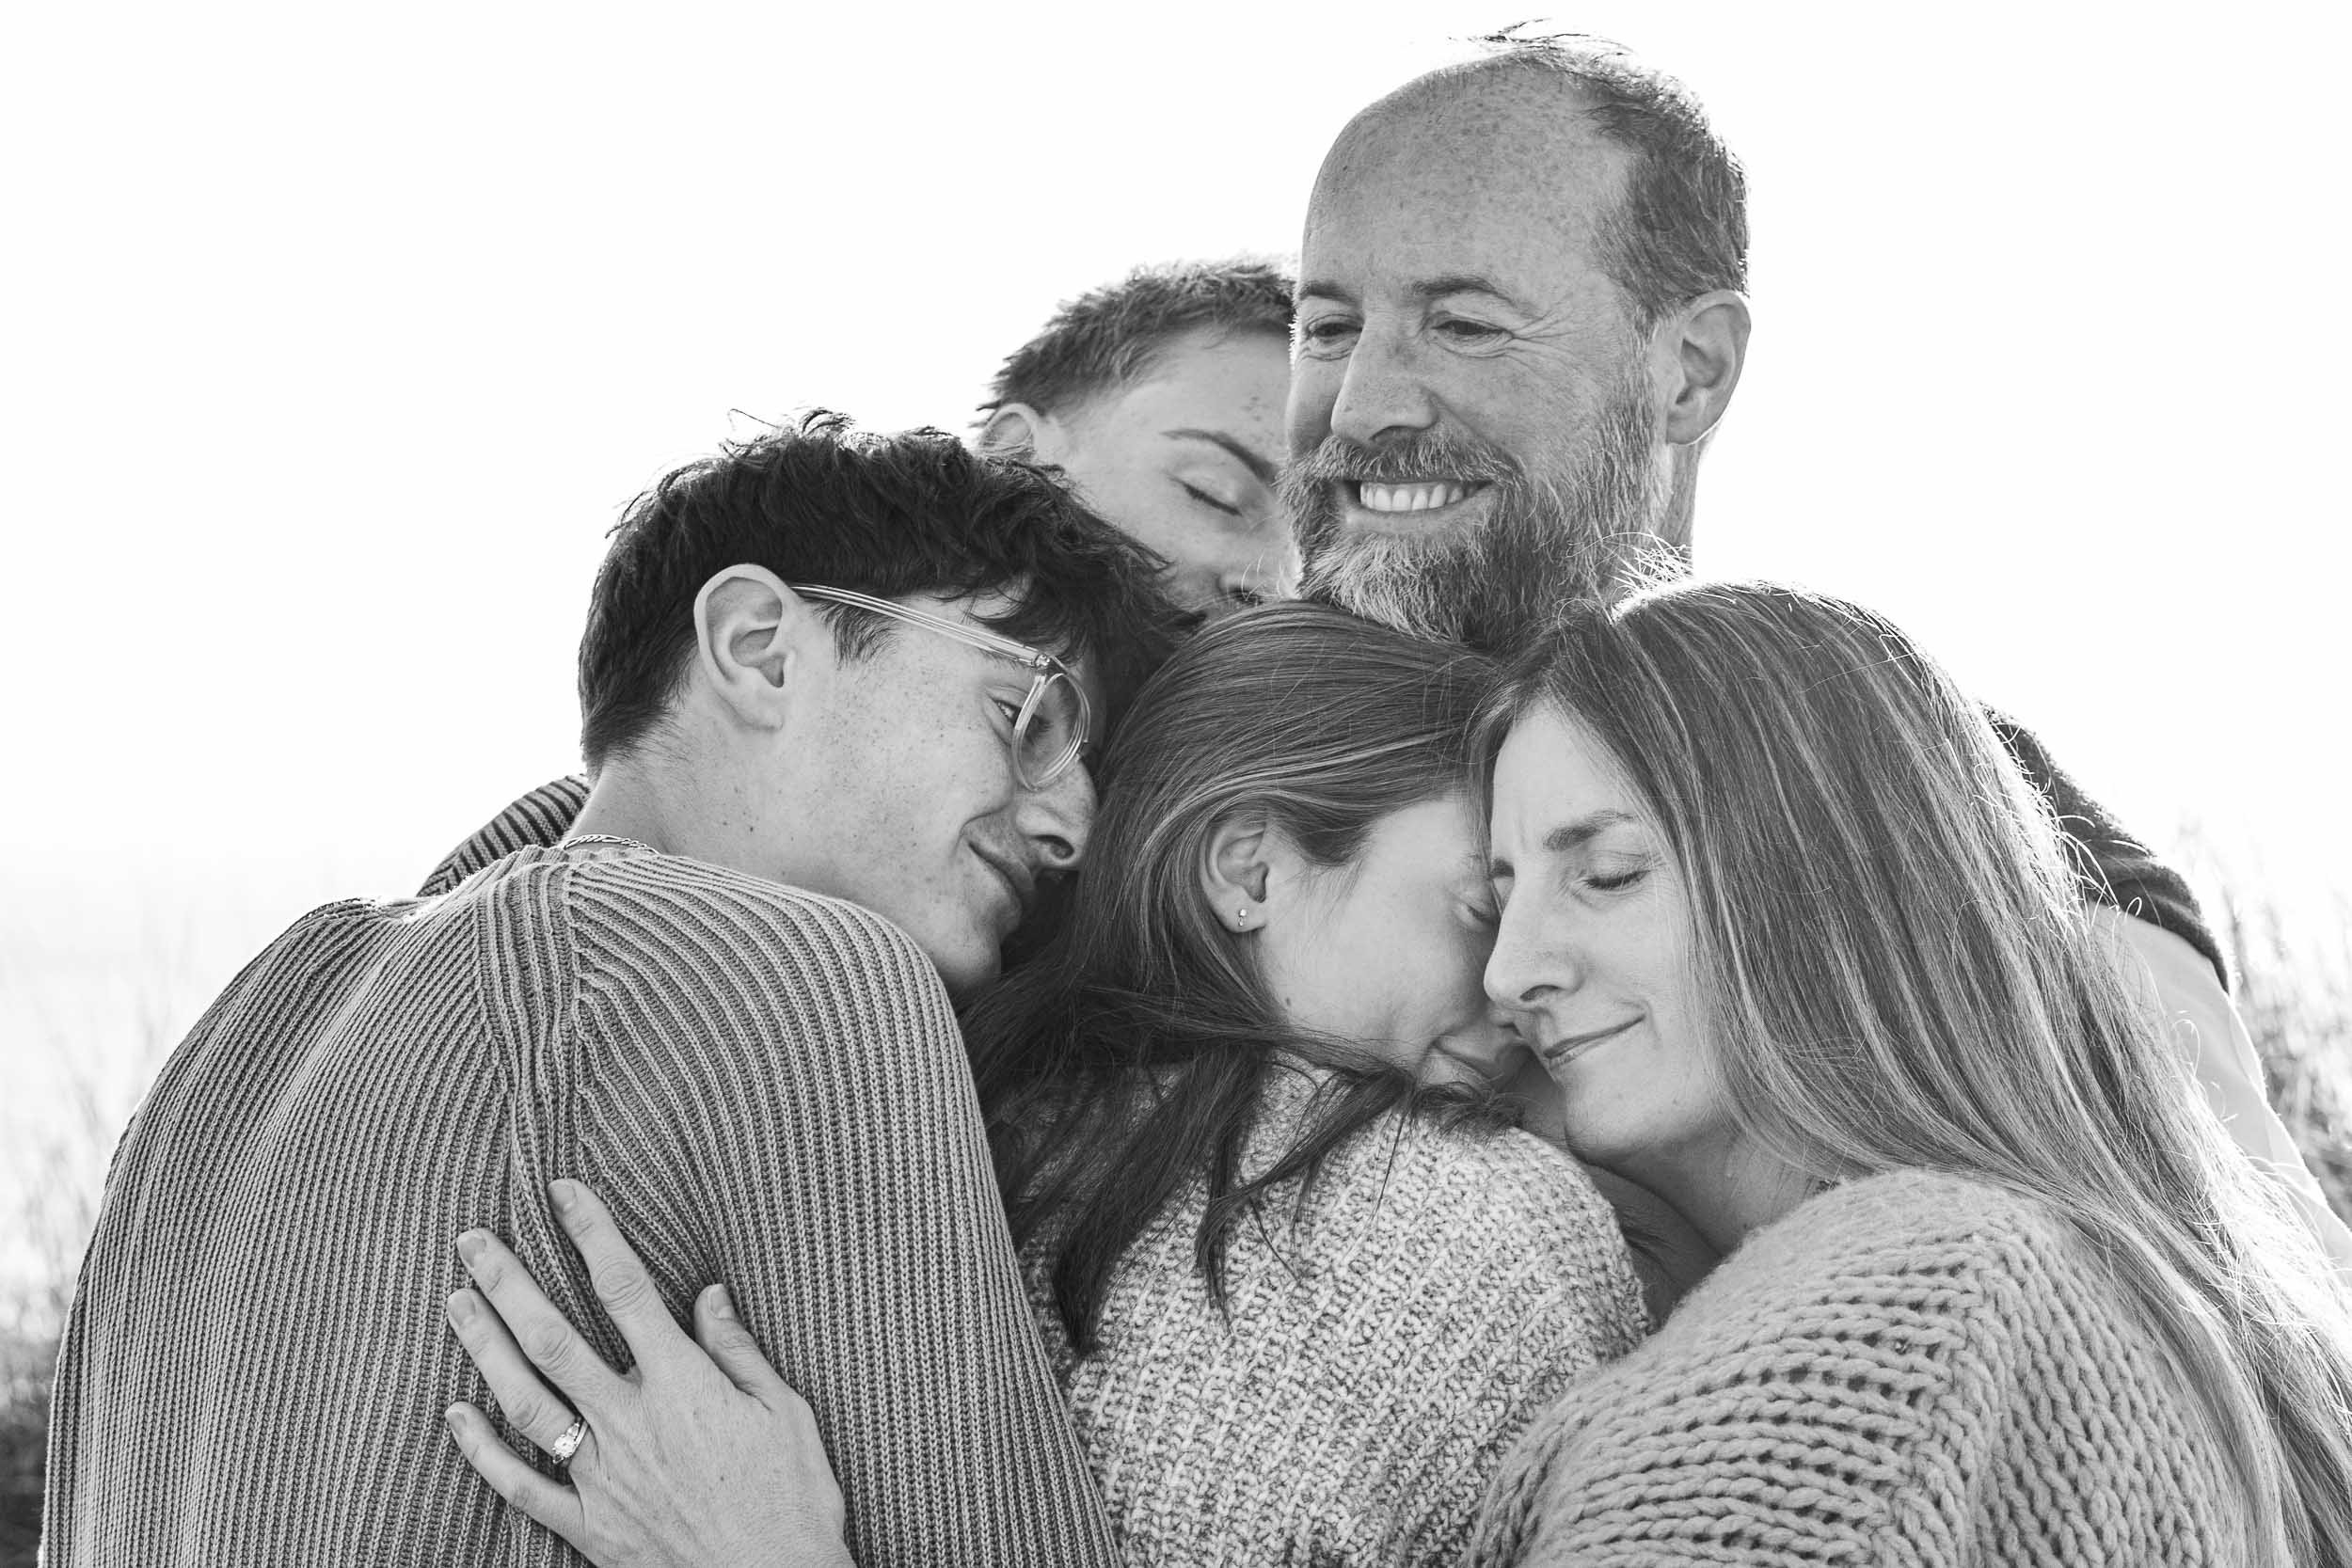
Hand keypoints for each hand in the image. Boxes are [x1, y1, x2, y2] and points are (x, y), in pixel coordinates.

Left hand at [442, 1179, 853, 1567]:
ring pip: (525, 1403)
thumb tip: (707, 1294)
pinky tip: (455, 1415)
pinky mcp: (589, 1528)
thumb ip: (738, 1350)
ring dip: (484, 1349)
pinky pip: (521, 1487)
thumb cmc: (794, 1499)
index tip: (563, 1192)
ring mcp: (602, 1477)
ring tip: (454, 1303)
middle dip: (507, 1284)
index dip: (591, 1233)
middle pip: (553, 1340)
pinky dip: (481, 1452)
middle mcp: (631, 1423)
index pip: (626, 1289)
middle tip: (472, 1240)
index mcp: (683, 1385)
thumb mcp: (786, 1411)